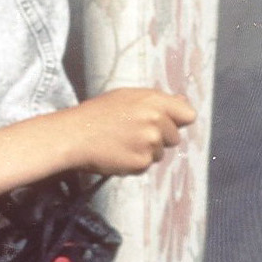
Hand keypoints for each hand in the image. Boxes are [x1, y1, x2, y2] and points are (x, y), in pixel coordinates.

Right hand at [67, 85, 193, 176]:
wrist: (73, 135)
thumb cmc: (96, 114)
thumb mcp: (126, 96)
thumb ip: (156, 100)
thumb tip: (182, 101)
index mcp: (154, 101)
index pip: (188, 115)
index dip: (177, 120)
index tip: (166, 124)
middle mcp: (156, 122)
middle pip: (174, 137)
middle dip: (159, 138)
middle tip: (132, 133)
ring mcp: (150, 144)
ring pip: (160, 153)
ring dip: (146, 151)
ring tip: (121, 143)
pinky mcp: (141, 163)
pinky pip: (146, 165)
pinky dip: (134, 162)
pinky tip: (118, 153)